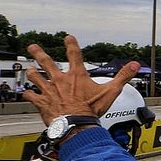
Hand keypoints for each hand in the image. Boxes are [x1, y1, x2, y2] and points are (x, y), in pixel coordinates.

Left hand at [22, 35, 139, 124]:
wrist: (76, 123)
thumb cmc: (91, 109)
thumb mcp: (111, 91)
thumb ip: (123, 76)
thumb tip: (134, 65)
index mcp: (76, 76)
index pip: (74, 54)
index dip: (71, 44)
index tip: (68, 37)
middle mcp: (60, 80)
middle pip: (46, 62)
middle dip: (39, 53)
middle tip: (33, 47)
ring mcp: (49, 90)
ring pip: (36, 77)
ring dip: (32, 73)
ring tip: (29, 69)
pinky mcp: (42, 101)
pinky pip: (31, 96)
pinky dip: (28, 94)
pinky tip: (26, 92)